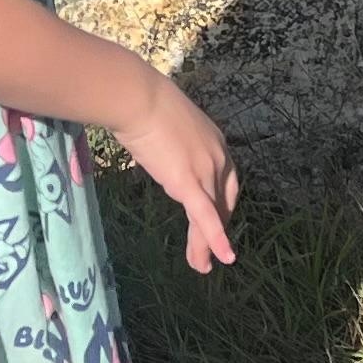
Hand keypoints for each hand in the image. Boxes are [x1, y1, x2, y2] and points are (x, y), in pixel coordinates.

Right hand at [116, 68, 240, 271]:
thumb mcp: (168, 125)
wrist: (137, 97)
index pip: (226, 183)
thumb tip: (157, 149)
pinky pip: (204, 217)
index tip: (214, 221)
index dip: (221, 206)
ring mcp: (206, 170)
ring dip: (207, 244)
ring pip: (211, 215)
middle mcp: (218, 158)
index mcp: (216, 143)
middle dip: (217, 229)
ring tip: (201, 266)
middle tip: (209, 252)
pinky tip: (222, 259)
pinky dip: (215, 239)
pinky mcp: (188, 182)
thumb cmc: (143, 102)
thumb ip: (172, 144)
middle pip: (222, 203)